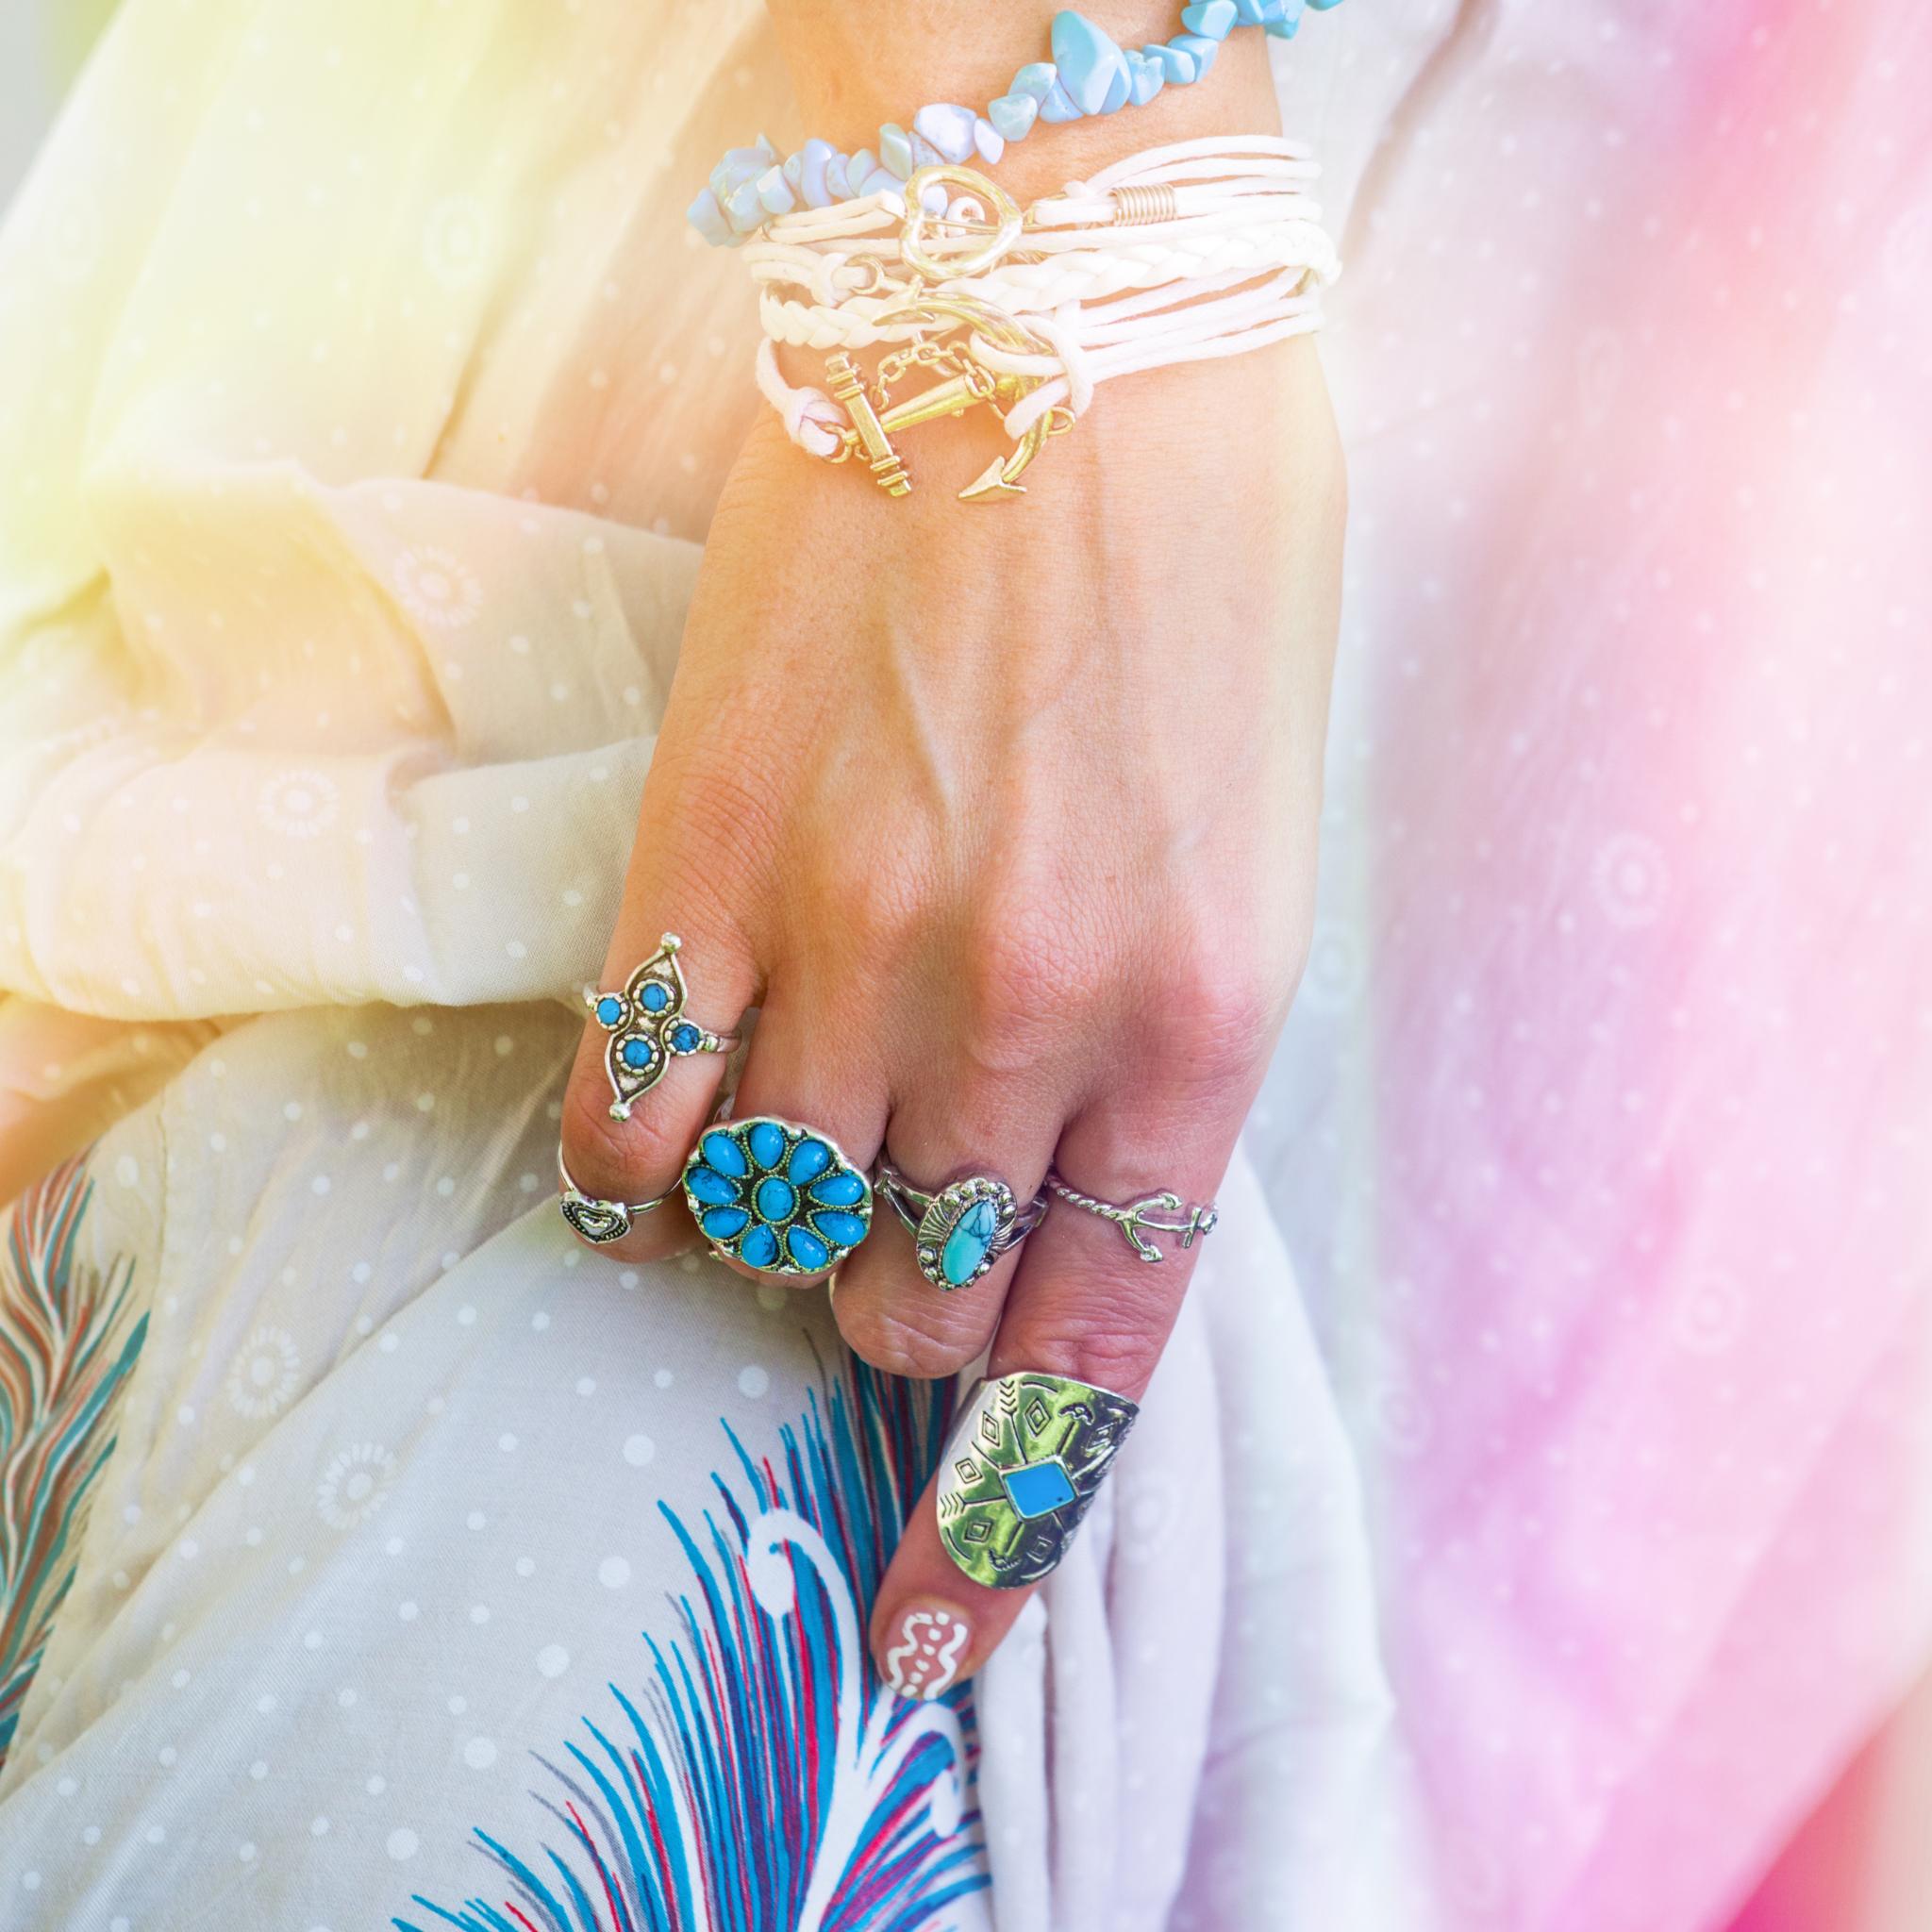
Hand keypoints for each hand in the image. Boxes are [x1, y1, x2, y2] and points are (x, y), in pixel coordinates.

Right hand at [559, 333, 1343, 1689]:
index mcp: (1208, 1020)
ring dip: (774, 1225)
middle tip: (894, 1213)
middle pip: (912, 1297)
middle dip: (902, 1298)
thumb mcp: (1260, 841)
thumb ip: (1163, 1050)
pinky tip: (646, 1145)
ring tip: (783, 1142)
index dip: (1003, 1519)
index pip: (1089, 1356)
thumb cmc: (1208, 565)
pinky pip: (627, 1110)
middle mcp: (1031, 1012)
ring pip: (769, 1221)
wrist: (1065, 316)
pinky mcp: (705, 849)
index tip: (938, 1634)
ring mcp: (853, 937)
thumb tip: (1048, 1206)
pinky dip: (629, 1173)